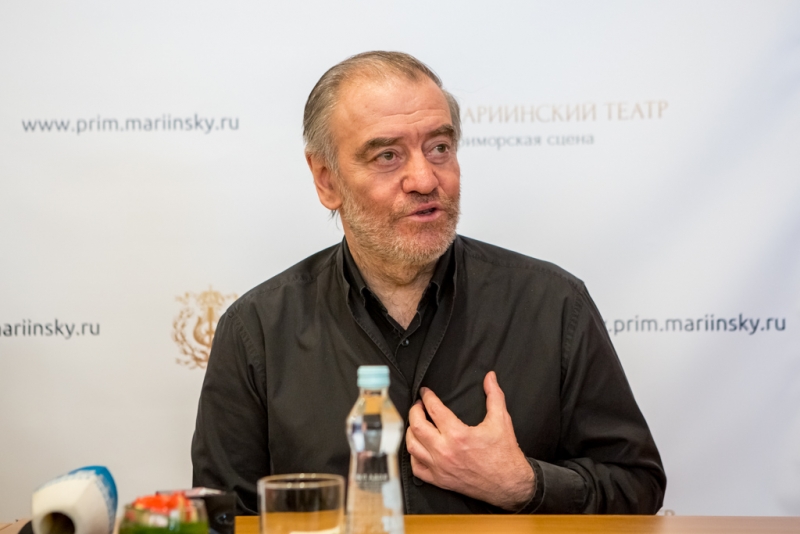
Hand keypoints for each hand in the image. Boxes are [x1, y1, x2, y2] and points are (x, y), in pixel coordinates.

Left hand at [405, 371, 534, 510]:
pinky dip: (414, 456)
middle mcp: (445, 451)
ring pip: (412, 447)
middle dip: (414, 411)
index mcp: (458, 435)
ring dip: (411, 432)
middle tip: (419, 405)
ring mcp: (440, 467)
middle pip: (416, 426)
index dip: (427, 397)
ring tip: (416, 423)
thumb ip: (494, 396)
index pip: (434, 410)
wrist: (509, 484)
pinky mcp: (440, 480)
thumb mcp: (501, 420)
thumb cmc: (505, 454)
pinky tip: (419, 447)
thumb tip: (490, 377)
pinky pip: (417, 468)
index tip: (425, 392)